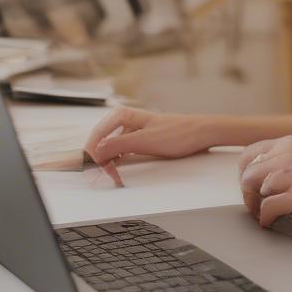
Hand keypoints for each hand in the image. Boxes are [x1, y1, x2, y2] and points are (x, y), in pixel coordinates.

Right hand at [83, 107, 211, 185]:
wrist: (200, 133)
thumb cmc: (176, 134)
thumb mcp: (144, 141)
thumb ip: (118, 145)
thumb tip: (95, 150)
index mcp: (122, 115)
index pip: (96, 135)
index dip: (92, 153)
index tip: (94, 169)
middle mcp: (124, 120)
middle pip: (100, 141)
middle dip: (99, 159)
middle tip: (104, 176)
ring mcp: (131, 129)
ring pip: (109, 146)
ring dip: (108, 161)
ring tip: (113, 175)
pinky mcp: (138, 138)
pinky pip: (120, 149)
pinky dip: (117, 160)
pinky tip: (118, 169)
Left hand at [237, 135, 291, 231]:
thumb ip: (283, 166)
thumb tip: (255, 182)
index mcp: (290, 143)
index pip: (248, 154)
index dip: (245, 175)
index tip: (253, 190)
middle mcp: (289, 152)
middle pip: (246, 173)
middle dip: (248, 193)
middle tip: (258, 207)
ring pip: (252, 188)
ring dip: (255, 206)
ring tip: (267, 215)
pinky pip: (266, 208)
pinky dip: (265, 219)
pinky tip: (273, 223)